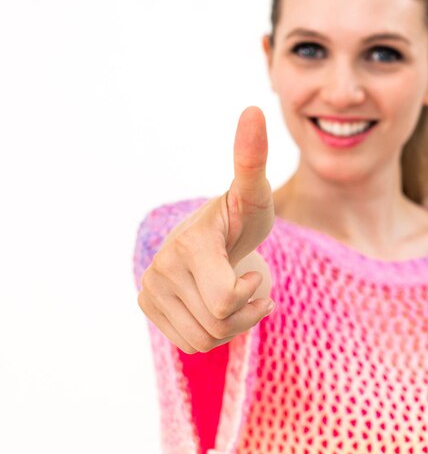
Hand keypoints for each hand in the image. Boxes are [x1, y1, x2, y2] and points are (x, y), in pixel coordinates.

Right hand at [138, 106, 274, 353]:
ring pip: (204, 340)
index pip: (226, 303)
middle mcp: (160, 267)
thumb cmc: (243, 217)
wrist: (216, 237)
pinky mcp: (148, 306)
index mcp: (189, 245)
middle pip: (218, 325)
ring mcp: (150, 289)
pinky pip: (191, 345)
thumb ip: (252, 158)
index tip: (254, 275)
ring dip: (231, 325)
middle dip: (245, 312)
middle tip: (250, 285)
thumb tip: (253, 109)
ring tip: (235, 294)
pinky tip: (216, 306)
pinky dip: (213, 333)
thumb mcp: (255, 194)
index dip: (250, 296)